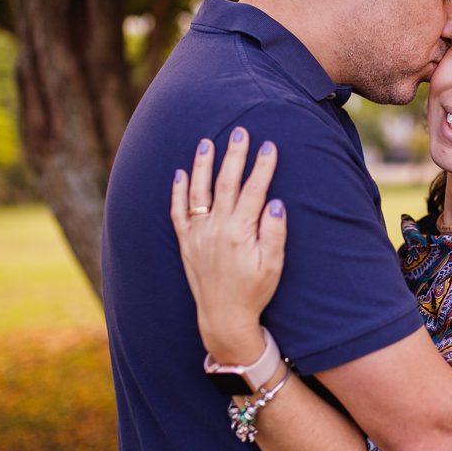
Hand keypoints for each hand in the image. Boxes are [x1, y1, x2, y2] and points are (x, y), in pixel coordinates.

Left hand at [170, 128, 286, 364]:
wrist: (224, 318)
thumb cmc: (254, 292)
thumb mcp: (273, 266)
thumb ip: (274, 233)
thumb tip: (274, 203)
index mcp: (239, 233)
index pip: (254, 191)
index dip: (262, 167)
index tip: (269, 146)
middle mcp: (216, 230)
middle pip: (225, 184)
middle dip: (234, 156)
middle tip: (241, 132)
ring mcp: (198, 236)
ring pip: (198, 192)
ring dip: (202, 165)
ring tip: (206, 142)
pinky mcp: (187, 244)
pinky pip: (178, 213)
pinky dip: (177, 192)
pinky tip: (180, 173)